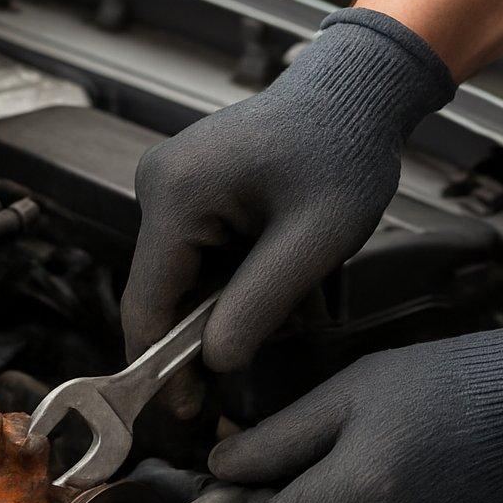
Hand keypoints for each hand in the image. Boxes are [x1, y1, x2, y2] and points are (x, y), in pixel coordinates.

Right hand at [121, 8, 454, 375]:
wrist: (355, 91)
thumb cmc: (344, 152)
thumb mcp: (313, 242)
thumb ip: (258, 307)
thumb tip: (214, 364)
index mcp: (177, 194)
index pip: (147, 302)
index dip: (163, 364)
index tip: (187, 412)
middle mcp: (157, 184)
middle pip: (163, 291)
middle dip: (206, 333)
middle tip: (259, 358)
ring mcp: (169, 182)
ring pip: (183, 276)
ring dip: (225, 303)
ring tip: (289, 298)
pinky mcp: (187, 186)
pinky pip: (197, 252)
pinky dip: (230, 276)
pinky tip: (275, 271)